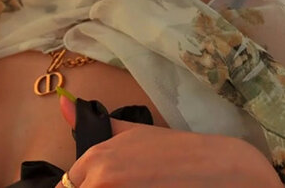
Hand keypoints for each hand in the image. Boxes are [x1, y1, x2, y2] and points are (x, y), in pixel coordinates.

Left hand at [55, 93, 282, 187]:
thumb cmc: (177, 151)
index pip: (69, 186)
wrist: (221, 169)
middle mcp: (101, 179)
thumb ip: (98, 126)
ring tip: (142, 185)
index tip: (110, 183)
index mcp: (96, 159)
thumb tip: (63, 105)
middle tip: (129, 184)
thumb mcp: (135, 132)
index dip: (84, 187)